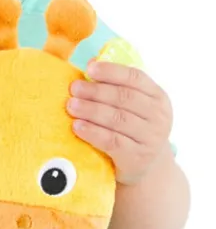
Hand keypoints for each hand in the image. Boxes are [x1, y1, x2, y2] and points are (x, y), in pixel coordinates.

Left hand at [67, 61, 173, 185]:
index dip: (112, 71)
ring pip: (118, 119)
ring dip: (91, 110)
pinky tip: (77, 126)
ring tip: (71, 105)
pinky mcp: (137, 156)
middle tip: (74, 88)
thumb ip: (116, 86)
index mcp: (158, 97)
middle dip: (96, 91)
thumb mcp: (132, 107)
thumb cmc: (132, 129)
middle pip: (124, 98)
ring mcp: (150, 138)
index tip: (90, 68)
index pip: (136, 78)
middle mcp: (158, 116)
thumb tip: (92, 62)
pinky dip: (93, 132)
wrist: (147, 166)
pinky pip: (112, 141)